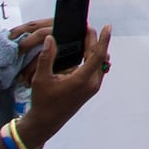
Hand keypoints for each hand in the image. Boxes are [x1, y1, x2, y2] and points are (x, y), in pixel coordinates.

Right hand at [20, 22, 113, 139]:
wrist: (46, 122)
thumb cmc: (43, 101)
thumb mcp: (41, 78)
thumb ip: (46, 57)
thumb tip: (50, 38)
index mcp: (82, 80)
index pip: (98, 55)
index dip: (103, 40)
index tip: (108, 27)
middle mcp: (92, 83)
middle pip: (99, 57)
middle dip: (95, 41)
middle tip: (86, 28)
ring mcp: (93, 87)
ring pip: (99, 63)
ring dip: (94, 49)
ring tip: (85, 37)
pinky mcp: (90, 89)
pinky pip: (97, 69)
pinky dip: (93, 58)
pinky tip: (84, 52)